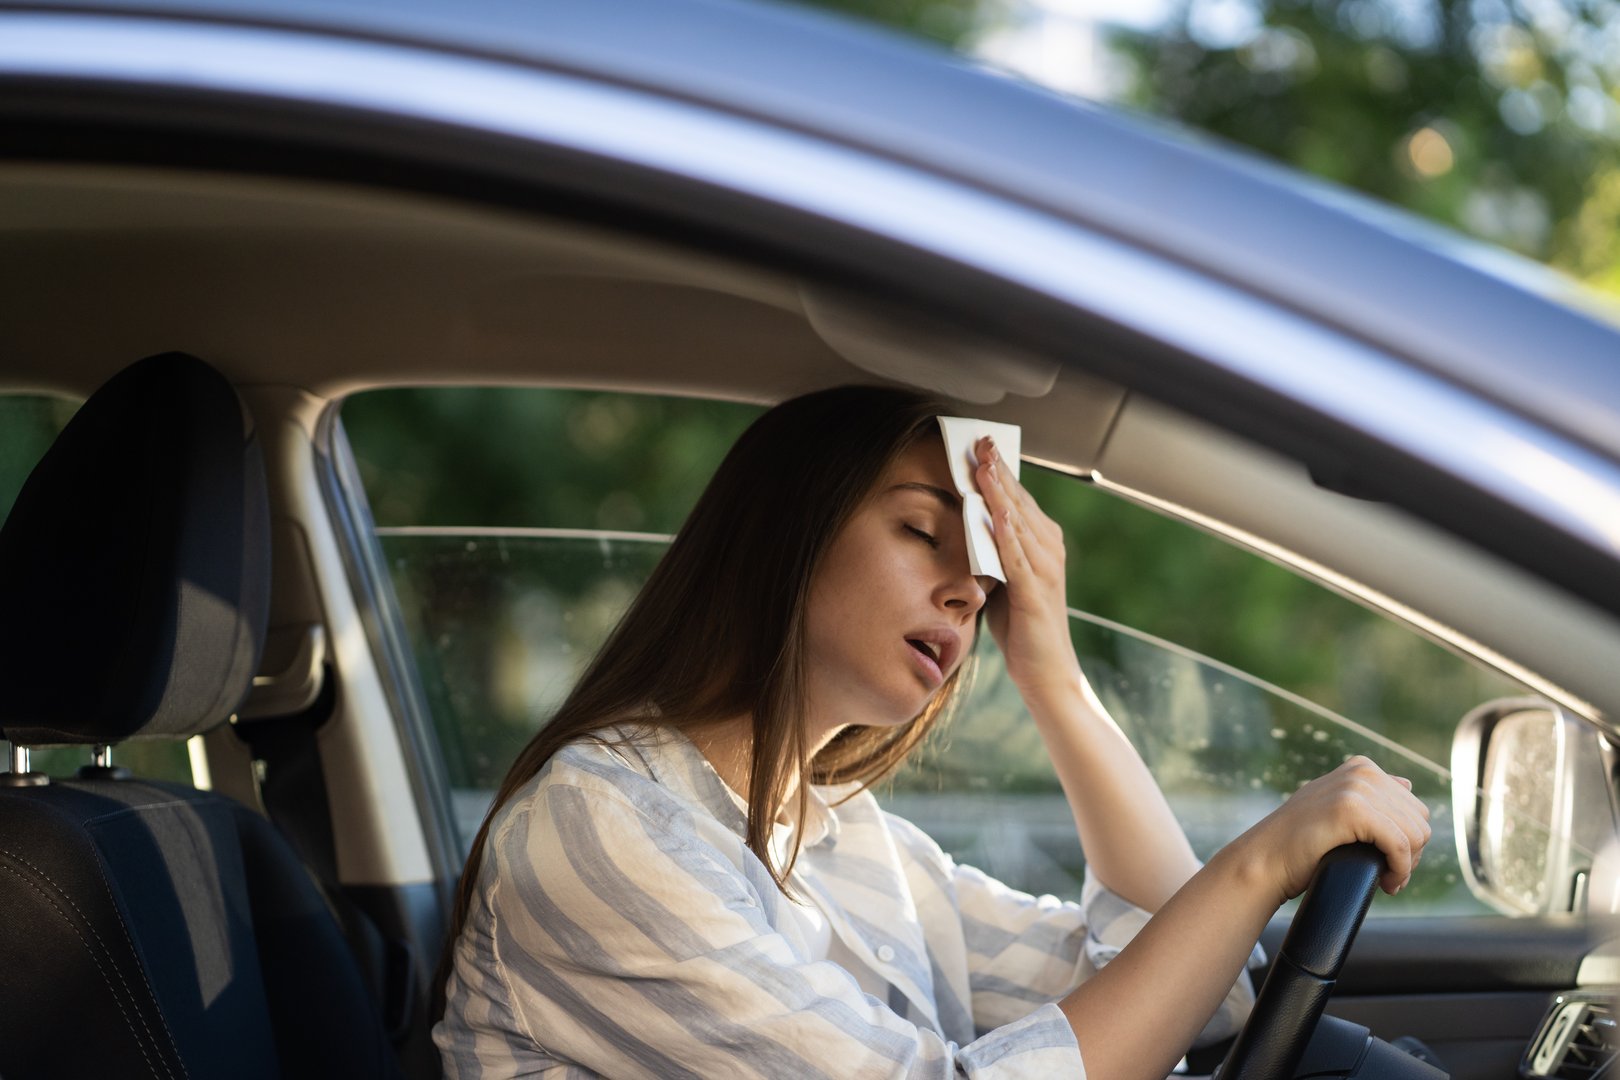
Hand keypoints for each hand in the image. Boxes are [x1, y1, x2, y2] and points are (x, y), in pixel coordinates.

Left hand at [973, 436, 1082, 702]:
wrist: (1047, 675)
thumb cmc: (1023, 630)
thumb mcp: (1002, 582)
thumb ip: (990, 554)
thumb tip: (966, 527)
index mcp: (1042, 545)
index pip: (1018, 499)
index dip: (1000, 471)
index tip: (981, 444)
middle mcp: (1049, 551)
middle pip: (1020, 501)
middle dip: (999, 470)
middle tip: (980, 440)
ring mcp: (1046, 570)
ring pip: (1019, 521)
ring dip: (1000, 492)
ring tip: (983, 464)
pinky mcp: (1036, 593)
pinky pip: (1018, 556)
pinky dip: (1006, 532)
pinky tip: (994, 511)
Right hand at [1233, 755, 1431, 902]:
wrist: (1266, 860)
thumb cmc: (1301, 843)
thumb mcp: (1337, 807)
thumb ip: (1369, 792)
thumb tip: (1407, 783)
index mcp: (1362, 767)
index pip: (1415, 808)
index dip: (1409, 842)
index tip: (1389, 864)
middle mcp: (1362, 771)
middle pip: (1420, 821)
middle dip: (1412, 855)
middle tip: (1389, 875)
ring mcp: (1356, 787)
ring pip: (1415, 835)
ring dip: (1407, 866)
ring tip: (1387, 880)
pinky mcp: (1351, 809)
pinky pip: (1400, 845)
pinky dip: (1400, 870)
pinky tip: (1387, 883)